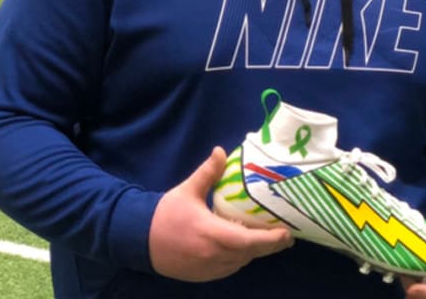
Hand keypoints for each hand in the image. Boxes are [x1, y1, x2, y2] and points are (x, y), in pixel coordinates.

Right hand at [149, 147, 293, 281]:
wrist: (138, 240)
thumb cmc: (165, 214)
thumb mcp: (187, 190)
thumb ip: (208, 173)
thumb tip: (220, 150)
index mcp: (211, 234)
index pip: (247, 242)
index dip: (270, 240)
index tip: (286, 233)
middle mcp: (212, 255)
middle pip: (250, 254)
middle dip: (270, 246)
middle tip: (286, 235)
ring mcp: (208, 268)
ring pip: (241, 262)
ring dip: (255, 252)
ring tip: (269, 239)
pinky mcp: (203, 276)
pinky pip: (229, 268)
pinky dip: (240, 259)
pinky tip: (245, 247)